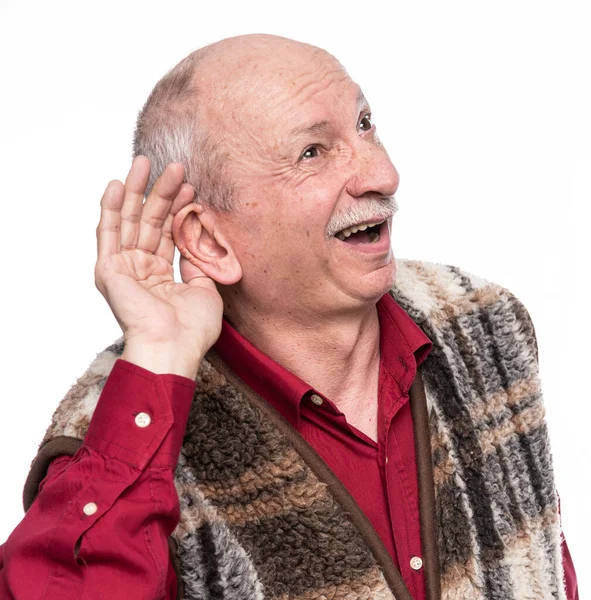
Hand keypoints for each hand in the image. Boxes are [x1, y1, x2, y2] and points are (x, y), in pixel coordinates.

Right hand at [95, 156, 223, 377]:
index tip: (192, 187)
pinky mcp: (108, 270)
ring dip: (136, 190)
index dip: (179, 209)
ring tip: (145, 161)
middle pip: (149, 222)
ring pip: (129, 220)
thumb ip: (200, 263)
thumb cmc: (193, 328)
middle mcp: (140, 269)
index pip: (168, 233)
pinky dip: (110, 208)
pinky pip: (108, 233)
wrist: (175, 347)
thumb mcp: (205, 289)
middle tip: (173, 165)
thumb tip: (200, 242)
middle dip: (161, 192)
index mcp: (160, 276)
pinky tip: (116, 184)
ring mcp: (123, 268)